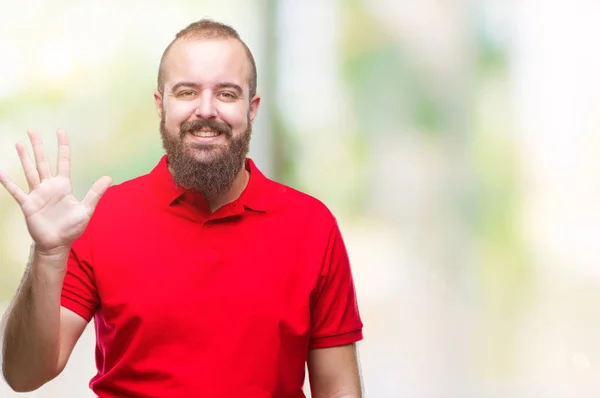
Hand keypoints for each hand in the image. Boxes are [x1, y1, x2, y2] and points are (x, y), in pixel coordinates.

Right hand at [0, 129, 111, 254]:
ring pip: (29, 171)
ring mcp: (37, 194)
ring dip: (24, 158)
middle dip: (37, 146)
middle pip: (42, 162)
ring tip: (18, 144)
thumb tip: (109, 177)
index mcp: (63, 185)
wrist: (57, 244)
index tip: (60, 132)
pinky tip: (0, 172)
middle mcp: (49, 186)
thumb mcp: (86, 209)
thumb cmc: (72, 227)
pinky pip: (16, 191)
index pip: (63, 161)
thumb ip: (95, 193)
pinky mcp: (28, 204)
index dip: (62, 147)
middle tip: (32, 130)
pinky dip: (8, 182)